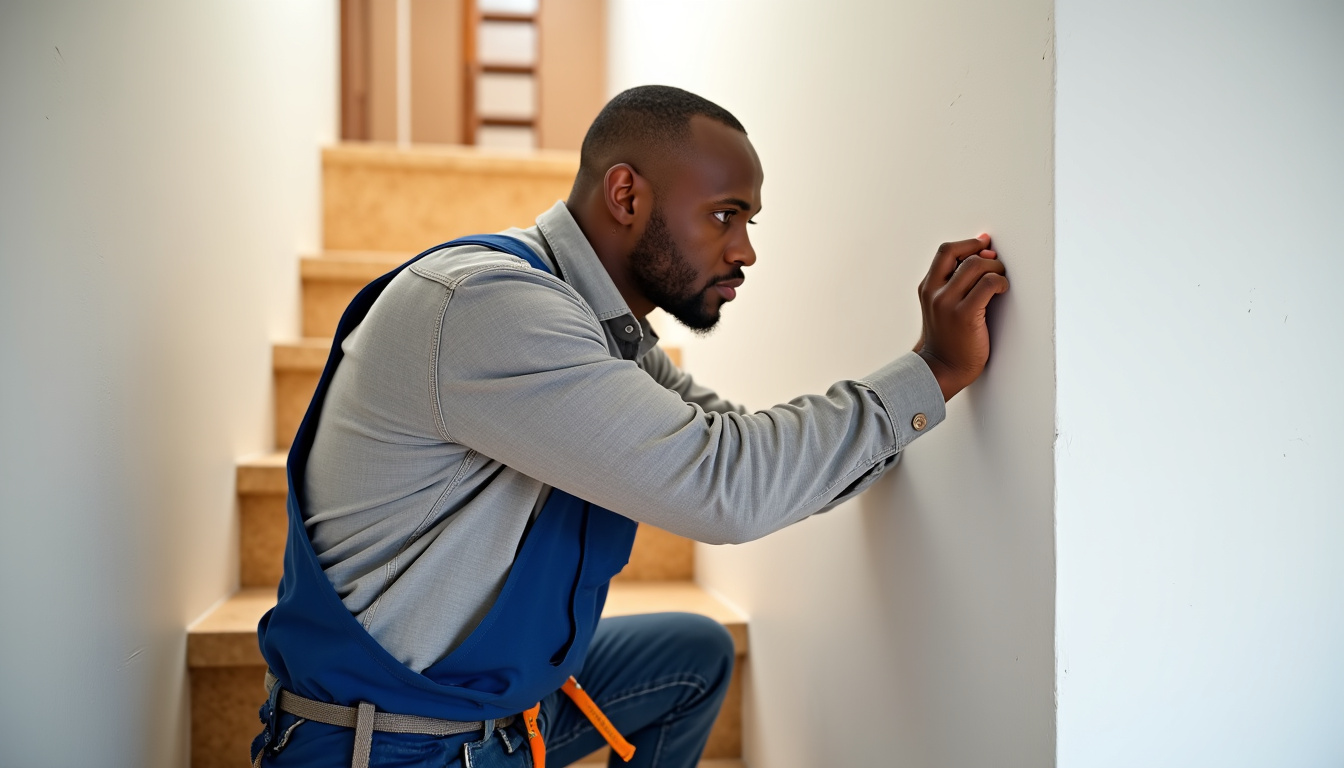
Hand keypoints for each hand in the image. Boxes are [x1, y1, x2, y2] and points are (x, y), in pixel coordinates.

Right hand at [912, 234, 1008, 400]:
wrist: (942, 369)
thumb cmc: (948, 339)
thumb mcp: (939, 306)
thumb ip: (953, 283)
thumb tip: (983, 254)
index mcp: (927, 287)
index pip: (946, 251)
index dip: (969, 244)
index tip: (984, 244)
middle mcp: (934, 293)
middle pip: (963, 255)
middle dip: (986, 257)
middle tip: (996, 268)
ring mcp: (948, 304)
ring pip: (977, 266)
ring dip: (995, 269)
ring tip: (1000, 282)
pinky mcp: (965, 315)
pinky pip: (988, 285)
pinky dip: (1000, 283)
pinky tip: (1001, 291)